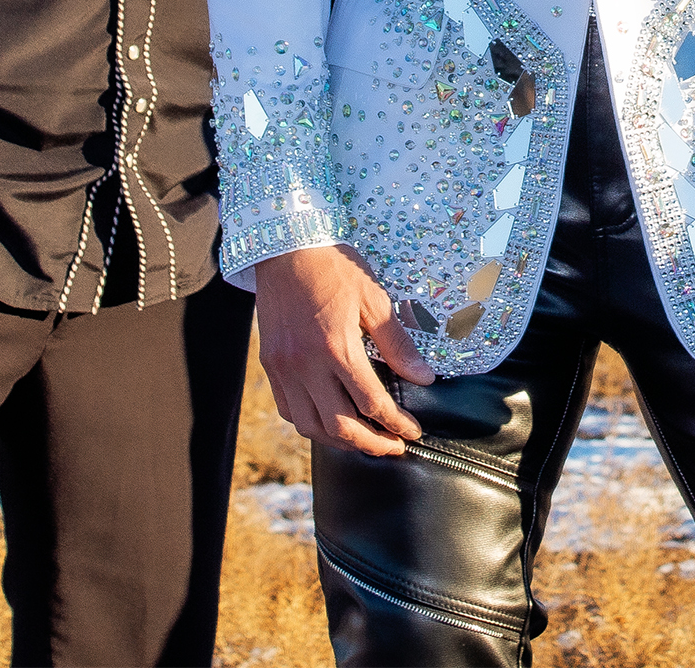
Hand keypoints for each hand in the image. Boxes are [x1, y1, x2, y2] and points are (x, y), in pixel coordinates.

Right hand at [253, 245, 435, 456]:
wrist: (284, 247)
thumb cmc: (333, 267)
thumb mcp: (373, 298)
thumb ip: (397, 343)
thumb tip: (423, 378)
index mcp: (336, 347)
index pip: (372, 403)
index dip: (396, 424)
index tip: (412, 432)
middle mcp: (306, 364)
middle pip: (339, 426)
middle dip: (371, 444)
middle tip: (393, 446)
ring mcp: (284, 368)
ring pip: (310, 426)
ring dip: (339, 441)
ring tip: (364, 440)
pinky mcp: (270, 365)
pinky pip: (288, 410)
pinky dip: (310, 424)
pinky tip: (328, 421)